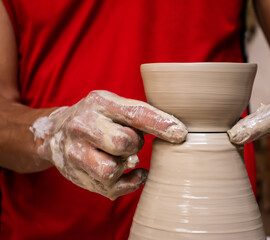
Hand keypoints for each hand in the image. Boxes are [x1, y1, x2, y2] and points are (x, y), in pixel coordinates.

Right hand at [30, 90, 186, 199]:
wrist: (56, 133)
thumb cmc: (98, 118)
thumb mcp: (115, 105)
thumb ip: (141, 114)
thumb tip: (176, 132)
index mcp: (99, 103)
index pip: (134, 113)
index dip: (160, 124)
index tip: (181, 133)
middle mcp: (83, 126)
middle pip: (123, 142)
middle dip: (134, 144)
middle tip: (130, 141)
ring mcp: (76, 152)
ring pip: (112, 169)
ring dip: (125, 165)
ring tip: (121, 156)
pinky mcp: (78, 175)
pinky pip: (111, 187)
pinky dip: (128, 182)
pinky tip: (130, 172)